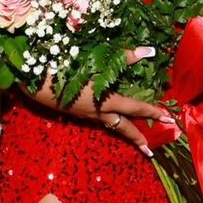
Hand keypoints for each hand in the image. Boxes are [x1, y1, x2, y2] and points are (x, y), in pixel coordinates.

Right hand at [24, 48, 173, 155]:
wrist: (35, 82)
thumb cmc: (66, 68)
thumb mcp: (96, 61)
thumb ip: (123, 57)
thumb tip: (148, 52)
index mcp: (106, 100)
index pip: (135, 108)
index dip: (152, 112)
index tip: (168, 119)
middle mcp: (99, 112)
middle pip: (124, 128)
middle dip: (139, 138)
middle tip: (152, 150)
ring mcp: (87, 115)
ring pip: (111, 127)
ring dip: (125, 133)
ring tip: (136, 140)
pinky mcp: (77, 112)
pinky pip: (100, 121)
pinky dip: (110, 123)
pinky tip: (111, 118)